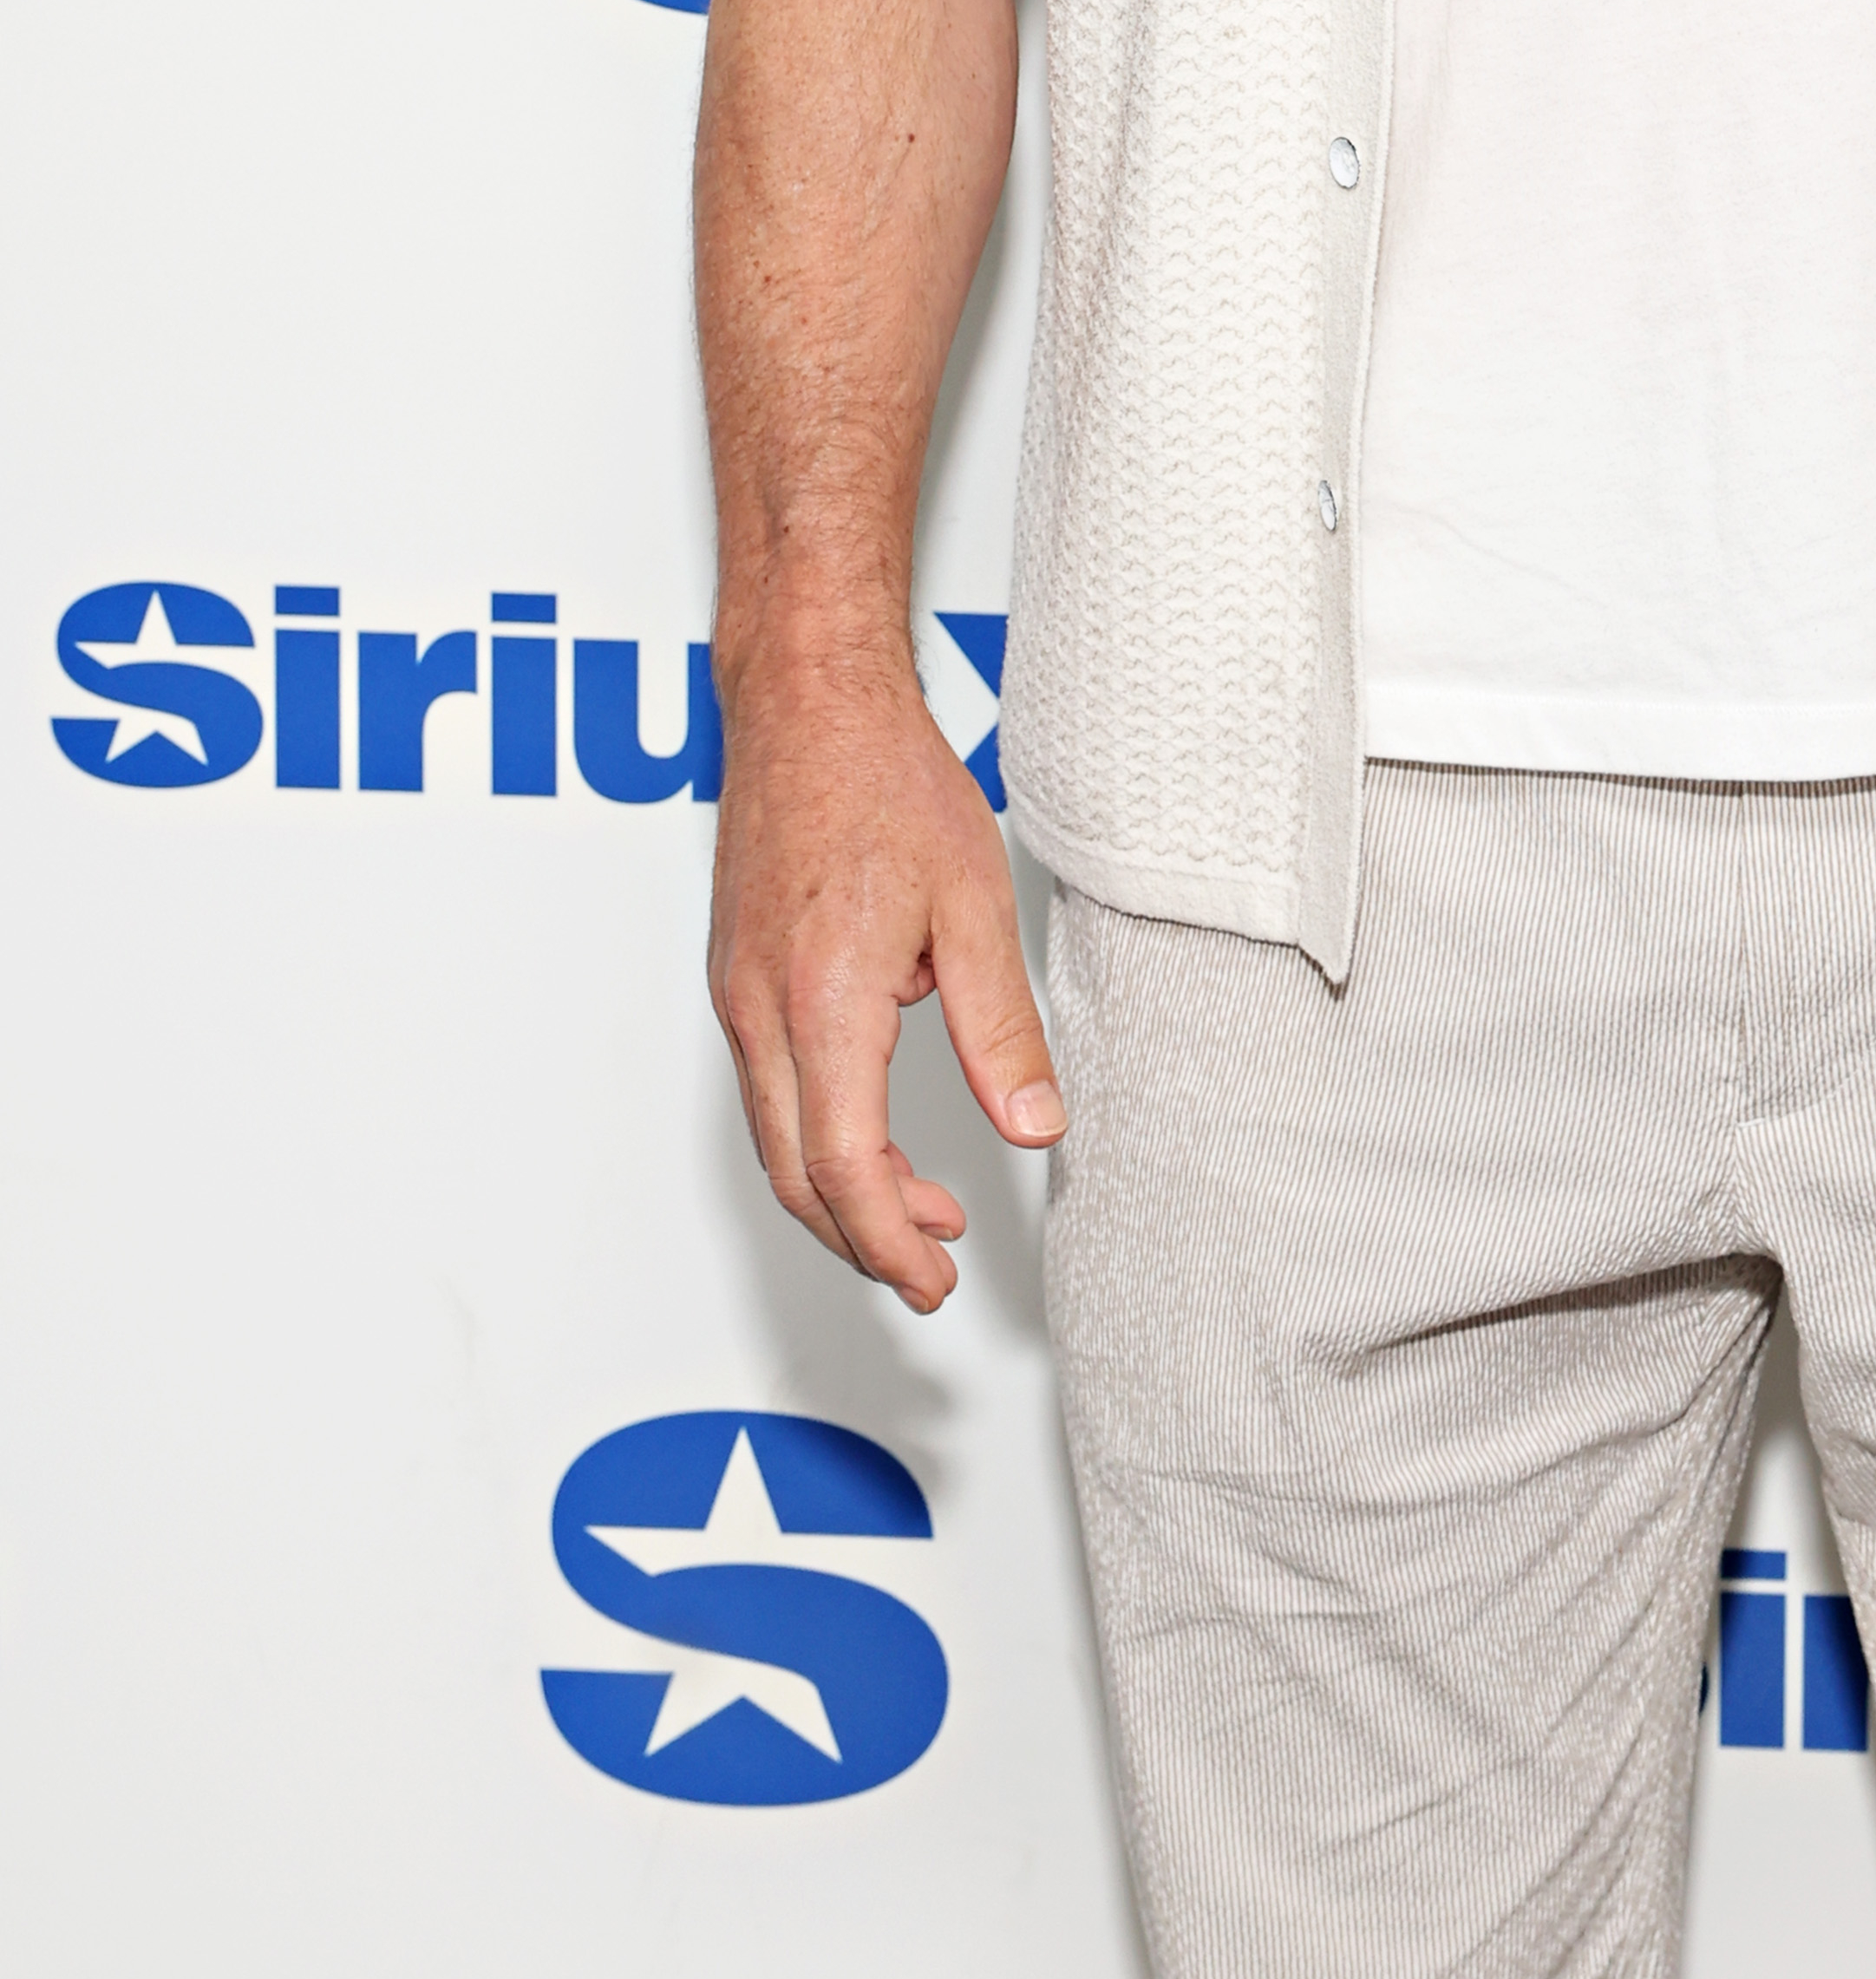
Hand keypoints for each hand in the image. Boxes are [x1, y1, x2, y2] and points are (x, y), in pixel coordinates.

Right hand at [708, 640, 1062, 1311]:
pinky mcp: (736, 975)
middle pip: (797, 1175)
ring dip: (841, 1190)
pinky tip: (874, 1121)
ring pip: (774, 1137)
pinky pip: (767, 1086)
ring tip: (921, 1205)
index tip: (937, 1278)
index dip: (892, 1243)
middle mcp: (761, 1010)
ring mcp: (737, 994)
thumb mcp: (972, 905)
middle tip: (934, 1266)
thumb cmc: (883, 780)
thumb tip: (1036, 1126)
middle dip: (865, 1238)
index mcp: (823, 1002)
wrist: (804, 699)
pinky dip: (817, 1132)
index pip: (846, 1169)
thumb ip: (1000, 1029)